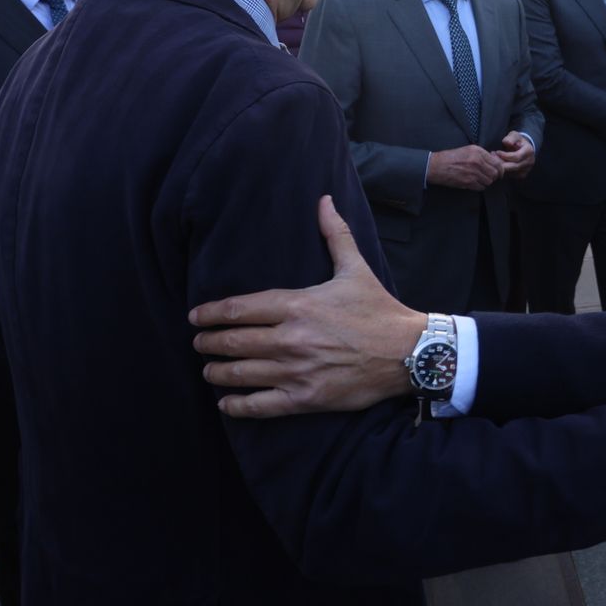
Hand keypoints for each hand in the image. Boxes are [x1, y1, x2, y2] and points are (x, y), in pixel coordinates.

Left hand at [189, 195, 423, 417]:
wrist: (408, 352)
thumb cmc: (379, 310)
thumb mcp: (355, 268)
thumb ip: (334, 234)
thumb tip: (324, 200)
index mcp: (297, 305)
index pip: (239, 309)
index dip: (211, 313)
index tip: (197, 316)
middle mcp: (291, 339)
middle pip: (232, 341)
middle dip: (207, 342)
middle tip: (198, 343)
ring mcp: (296, 371)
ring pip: (240, 373)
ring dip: (216, 372)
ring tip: (208, 370)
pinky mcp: (305, 398)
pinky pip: (260, 405)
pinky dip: (237, 405)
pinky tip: (226, 403)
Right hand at [427, 145, 504, 189]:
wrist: (436, 166)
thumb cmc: (451, 157)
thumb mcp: (467, 150)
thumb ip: (482, 154)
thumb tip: (495, 159)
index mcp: (477, 151)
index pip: (497, 162)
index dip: (500, 169)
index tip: (498, 171)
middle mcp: (477, 161)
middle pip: (495, 173)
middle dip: (494, 176)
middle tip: (489, 176)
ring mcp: (473, 172)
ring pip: (489, 181)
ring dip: (486, 181)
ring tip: (479, 179)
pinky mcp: (468, 182)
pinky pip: (481, 187)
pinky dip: (480, 186)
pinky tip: (474, 183)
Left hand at [494, 131, 535, 177]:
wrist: (524, 148)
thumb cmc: (517, 141)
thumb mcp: (514, 135)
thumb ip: (510, 138)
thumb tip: (507, 142)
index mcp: (529, 151)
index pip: (516, 157)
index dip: (504, 155)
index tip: (496, 152)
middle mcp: (530, 162)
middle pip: (514, 166)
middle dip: (501, 163)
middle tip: (492, 158)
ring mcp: (527, 170)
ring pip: (511, 172)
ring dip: (501, 167)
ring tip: (494, 160)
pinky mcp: (522, 175)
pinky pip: (511, 175)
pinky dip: (503, 171)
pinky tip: (498, 165)